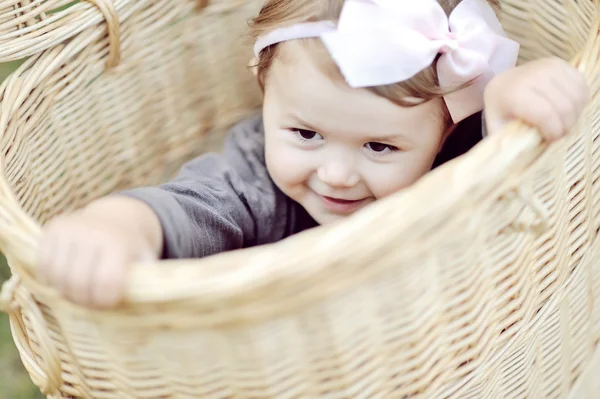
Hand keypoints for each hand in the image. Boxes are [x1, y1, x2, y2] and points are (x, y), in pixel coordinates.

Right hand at [38, 197, 161, 308]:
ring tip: (79, 292)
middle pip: (77, 282)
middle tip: (91, 303)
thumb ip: (146, 280)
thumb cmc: (131, 249)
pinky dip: (51, 279)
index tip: (109, 303)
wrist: (116, 218)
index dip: (105, 299)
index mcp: (117, 242)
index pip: (106, 281)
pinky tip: (66, 279)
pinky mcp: (52, 229)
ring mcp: (69, 229)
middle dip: (83, 299)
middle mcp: (91, 232)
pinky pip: (42, 265)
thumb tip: (149, 303)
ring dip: (65, 291)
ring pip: (56, 276)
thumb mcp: (144, 261)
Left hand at [484, 57, 588, 139]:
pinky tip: (567, 108)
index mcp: (515, 93)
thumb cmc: (502, 110)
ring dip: (574, 114)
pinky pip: (582, 86)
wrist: (503, 83)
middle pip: (564, 107)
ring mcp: (549, 67)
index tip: (550, 139)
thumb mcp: (498, 127)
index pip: (545, 114)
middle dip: (566, 126)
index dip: (553, 131)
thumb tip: (517, 160)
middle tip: (558, 133)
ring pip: (577, 97)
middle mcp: (533, 76)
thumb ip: (508, 143)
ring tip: (562, 121)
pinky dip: (579, 101)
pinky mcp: (561, 63)